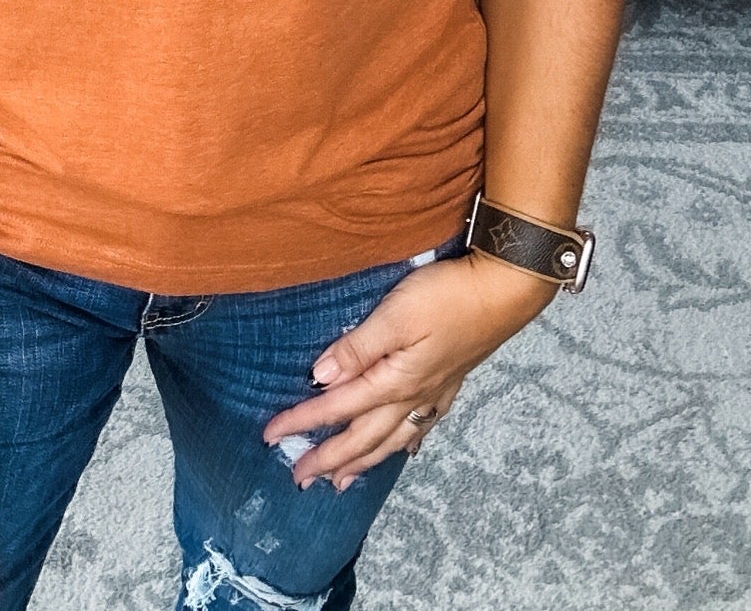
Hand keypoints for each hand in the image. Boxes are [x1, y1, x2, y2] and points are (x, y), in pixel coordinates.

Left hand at [262, 252, 554, 490]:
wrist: (503, 292)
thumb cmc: (446, 297)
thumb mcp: (395, 315)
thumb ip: (357, 347)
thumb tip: (321, 377)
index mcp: (394, 381)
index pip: (337, 407)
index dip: (302, 421)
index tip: (270, 436)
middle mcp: (413, 396)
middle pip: (364, 437)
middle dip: (329, 458)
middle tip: (299, 477)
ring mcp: (434, 393)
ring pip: (391, 438)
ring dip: (364, 461)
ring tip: (342, 481)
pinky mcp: (450, 383)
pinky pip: (421, 425)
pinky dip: (406, 443)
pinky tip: (404, 449)